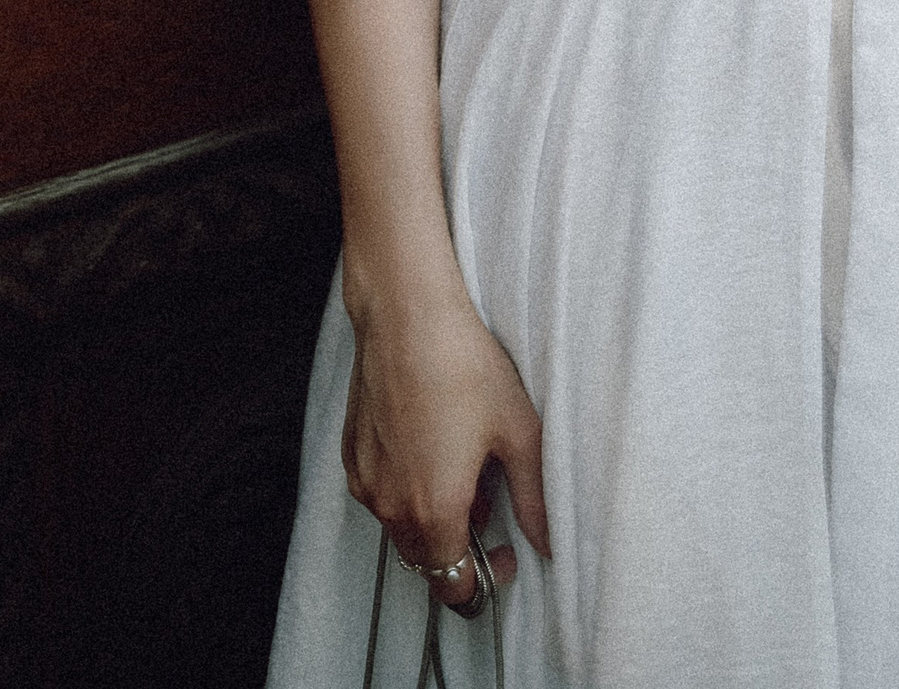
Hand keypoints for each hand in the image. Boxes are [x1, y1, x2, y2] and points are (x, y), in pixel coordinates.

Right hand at [341, 285, 549, 596]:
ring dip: (430, 518)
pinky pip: (380, 494)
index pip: (452, 584)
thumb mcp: (517, 430)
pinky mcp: (351, 455)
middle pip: (425, 560)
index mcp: (435, 510)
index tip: (504, 555)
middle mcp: (391, 506)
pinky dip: (404, 489)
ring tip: (463, 468)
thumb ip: (534, 496)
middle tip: (489, 507)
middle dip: (458, 549)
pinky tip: (430, 447)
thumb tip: (547, 540)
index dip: (482, 581)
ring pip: (400, 527)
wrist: (407, 315)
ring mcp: (366, 481)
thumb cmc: (463, 365)